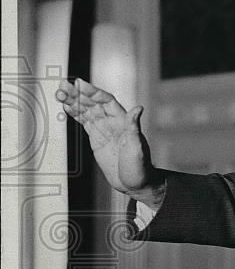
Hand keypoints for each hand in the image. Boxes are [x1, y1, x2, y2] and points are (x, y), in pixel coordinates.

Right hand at [55, 78, 164, 207]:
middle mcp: (113, 122)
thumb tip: (139, 109)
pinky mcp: (96, 138)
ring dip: (73, 101)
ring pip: (86, 111)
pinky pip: (84, 122)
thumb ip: (134, 127)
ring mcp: (104, 129)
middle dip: (78, 94)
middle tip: (63, 86)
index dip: (93, 92)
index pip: (106, 101)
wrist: (134, 184)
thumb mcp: (137, 147)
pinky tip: (66, 107)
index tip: (80, 84)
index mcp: (123, 121)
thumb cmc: (140, 167)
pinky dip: (75, 114)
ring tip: (59, 93)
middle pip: (93, 103)